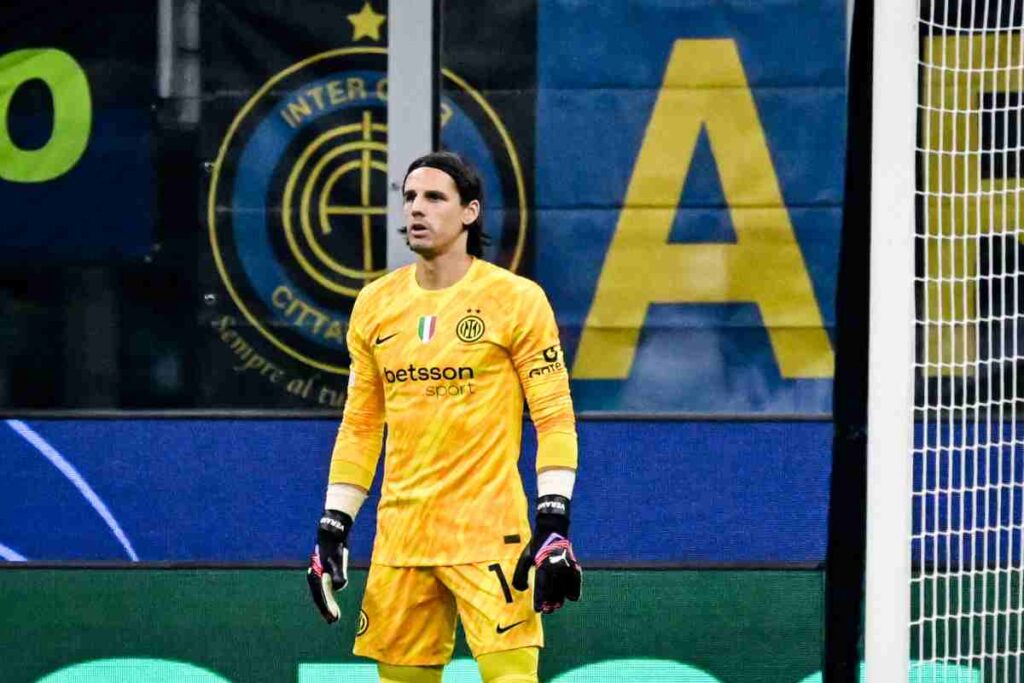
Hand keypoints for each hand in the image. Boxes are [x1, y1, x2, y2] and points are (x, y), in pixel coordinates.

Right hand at [306, 510, 351, 623]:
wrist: (331, 534)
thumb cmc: (334, 547)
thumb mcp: (336, 559)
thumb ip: (338, 572)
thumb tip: (340, 586)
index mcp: (317, 575)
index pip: (321, 596)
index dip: (327, 608)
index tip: (333, 618)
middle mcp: (316, 577)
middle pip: (320, 597)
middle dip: (326, 609)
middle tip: (334, 621)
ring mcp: (320, 576)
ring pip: (322, 594)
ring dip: (327, 605)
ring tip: (334, 617)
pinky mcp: (325, 574)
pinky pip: (326, 589)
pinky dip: (329, 597)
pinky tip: (332, 603)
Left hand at [512, 495, 581, 612]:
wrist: (552, 530)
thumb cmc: (536, 546)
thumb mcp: (525, 558)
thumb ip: (521, 574)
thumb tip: (520, 589)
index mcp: (543, 565)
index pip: (542, 587)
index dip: (540, 600)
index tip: (537, 610)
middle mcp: (556, 568)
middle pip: (554, 591)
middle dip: (550, 603)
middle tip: (546, 611)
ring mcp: (567, 567)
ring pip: (565, 589)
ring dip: (560, 599)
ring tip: (556, 606)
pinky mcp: (574, 565)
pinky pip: (576, 582)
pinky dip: (574, 590)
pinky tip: (571, 597)